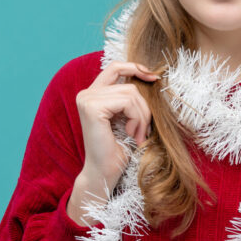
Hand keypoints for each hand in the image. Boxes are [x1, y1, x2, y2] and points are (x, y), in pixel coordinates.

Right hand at [74, 61, 159, 193]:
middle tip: (144, 129)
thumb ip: (130, 97)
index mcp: (92, 93)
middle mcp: (86, 93)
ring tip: (138, 134)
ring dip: (142, 116)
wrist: (105, 172)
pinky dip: (137, 119)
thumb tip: (151, 75)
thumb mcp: (127, 116)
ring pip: (131, 93)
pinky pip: (127, 102)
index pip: (115, 67)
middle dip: (143, 106)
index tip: (154, 78)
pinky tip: (131, 133)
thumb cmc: (117, 149)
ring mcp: (87, 99)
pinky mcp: (92, 108)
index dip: (135, 68)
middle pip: (129, 84)